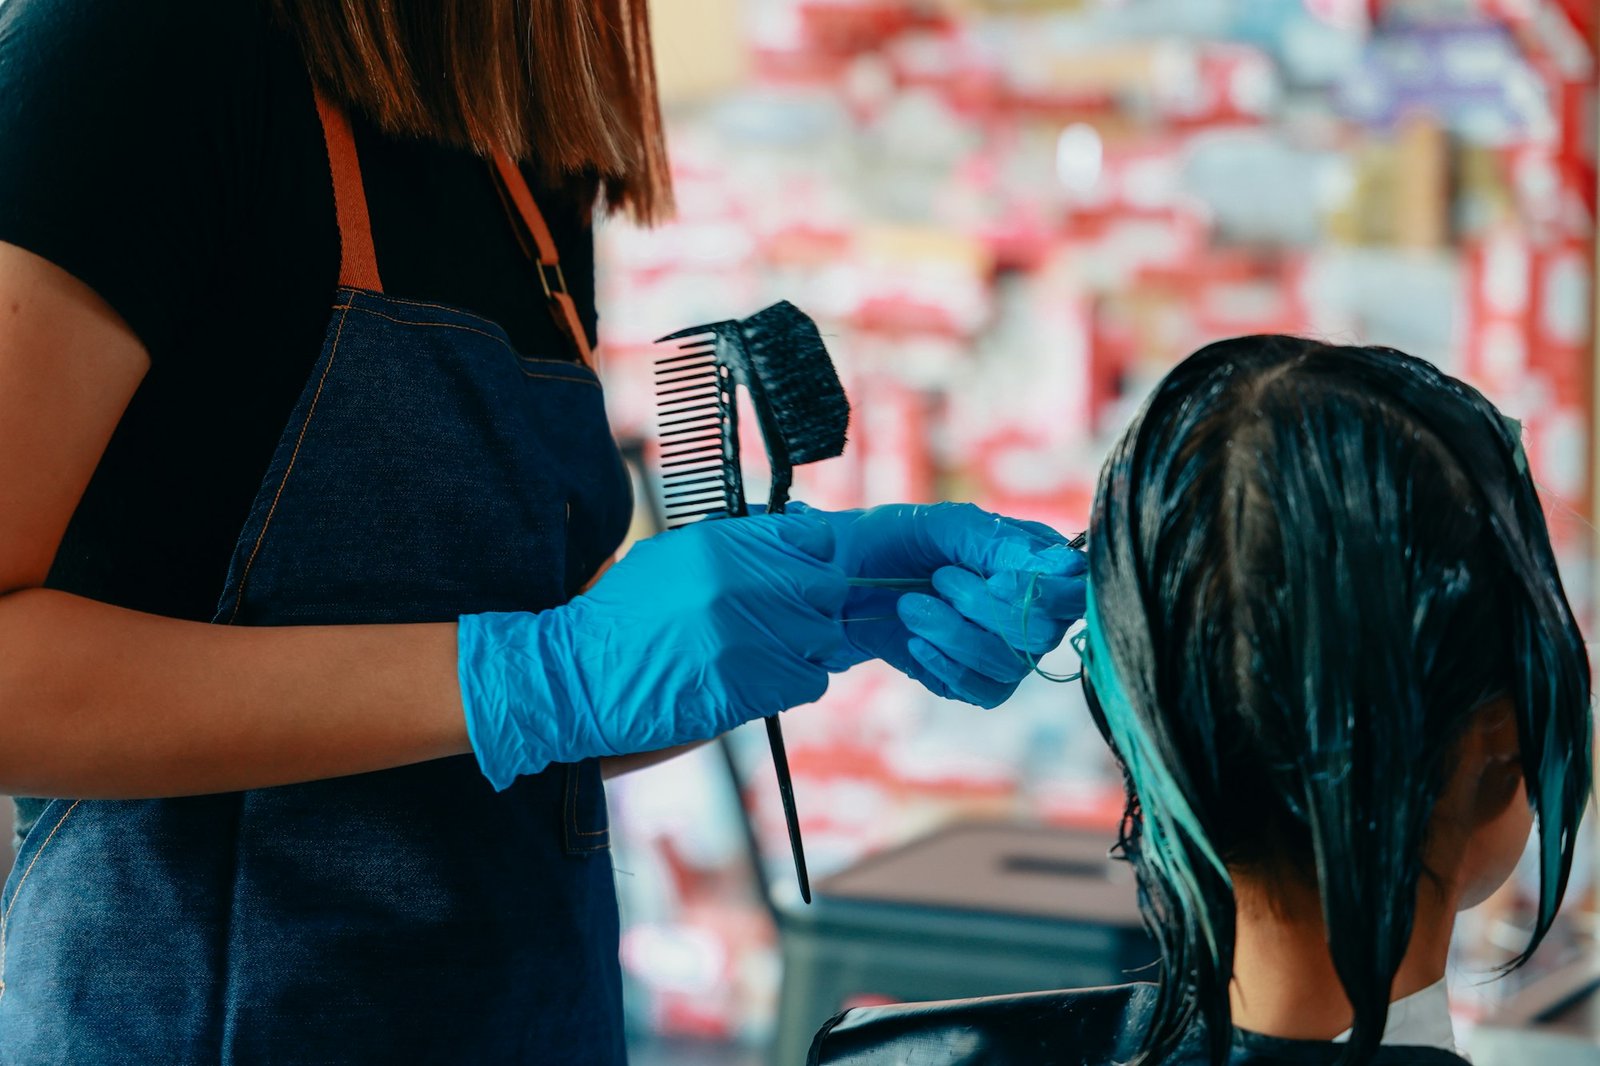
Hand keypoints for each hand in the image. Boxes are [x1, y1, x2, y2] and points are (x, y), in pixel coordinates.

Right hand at [457, 513, 848, 788]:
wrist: (581, 676)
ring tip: (774, 650)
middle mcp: (743, 586)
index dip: (812, 553)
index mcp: (723, 545)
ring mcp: (750, 638)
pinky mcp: (751, 687)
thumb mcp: (670, 556)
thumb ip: (731, 545)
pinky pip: (811, 680)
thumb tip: (786, 537)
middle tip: (790, 616)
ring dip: (807, 644)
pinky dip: (797, 680)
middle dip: (814, 601)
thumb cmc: (623, 616)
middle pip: (827, 587)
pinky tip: (767, 677)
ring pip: (825, 636)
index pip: (811, 536)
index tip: (801, 567)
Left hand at [799, 502, 1085, 707]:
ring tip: (911, 605)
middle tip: (940, 579)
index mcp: (1038, 561)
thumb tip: (1063, 565)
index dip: (1042, 592)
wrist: (841, 580)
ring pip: (1009, 663)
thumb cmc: (897, 540)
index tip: (994, 577)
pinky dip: (946, 665)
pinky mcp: (978, 681)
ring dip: (953, 633)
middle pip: (1041, 632)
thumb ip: (1001, 542)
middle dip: (983, 609)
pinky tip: (917, 642)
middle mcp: (1035, 609)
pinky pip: (984, 690)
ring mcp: (1009, 650)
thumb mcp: (944, 525)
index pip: (1074, 590)